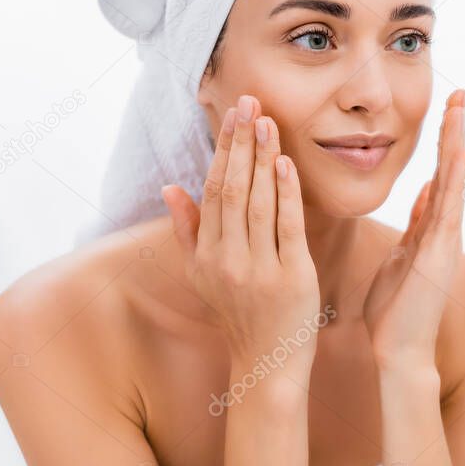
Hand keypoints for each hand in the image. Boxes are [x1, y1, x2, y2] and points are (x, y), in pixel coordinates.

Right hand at [161, 95, 320, 367]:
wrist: (267, 363)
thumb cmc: (239, 313)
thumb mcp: (203, 275)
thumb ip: (188, 230)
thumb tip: (171, 187)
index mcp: (207, 254)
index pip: (213, 190)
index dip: (223, 150)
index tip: (232, 114)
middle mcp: (228, 259)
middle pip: (234, 189)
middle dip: (241, 143)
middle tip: (249, 102)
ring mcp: (260, 269)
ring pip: (259, 203)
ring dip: (263, 158)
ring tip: (267, 121)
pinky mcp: (292, 278)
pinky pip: (288, 227)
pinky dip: (287, 194)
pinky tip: (285, 164)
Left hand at [363, 89, 464, 371]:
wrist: (399, 350)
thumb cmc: (395, 310)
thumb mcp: (402, 255)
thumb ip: (416, 224)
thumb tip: (425, 192)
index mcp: (429, 228)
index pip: (438, 175)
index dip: (443, 141)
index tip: (447, 108)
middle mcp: (443, 229)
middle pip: (451, 169)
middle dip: (455, 130)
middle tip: (461, 92)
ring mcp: (445, 240)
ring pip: (454, 181)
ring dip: (457, 143)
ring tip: (461, 108)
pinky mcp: (440, 252)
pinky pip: (449, 208)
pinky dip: (456, 179)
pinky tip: (461, 152)